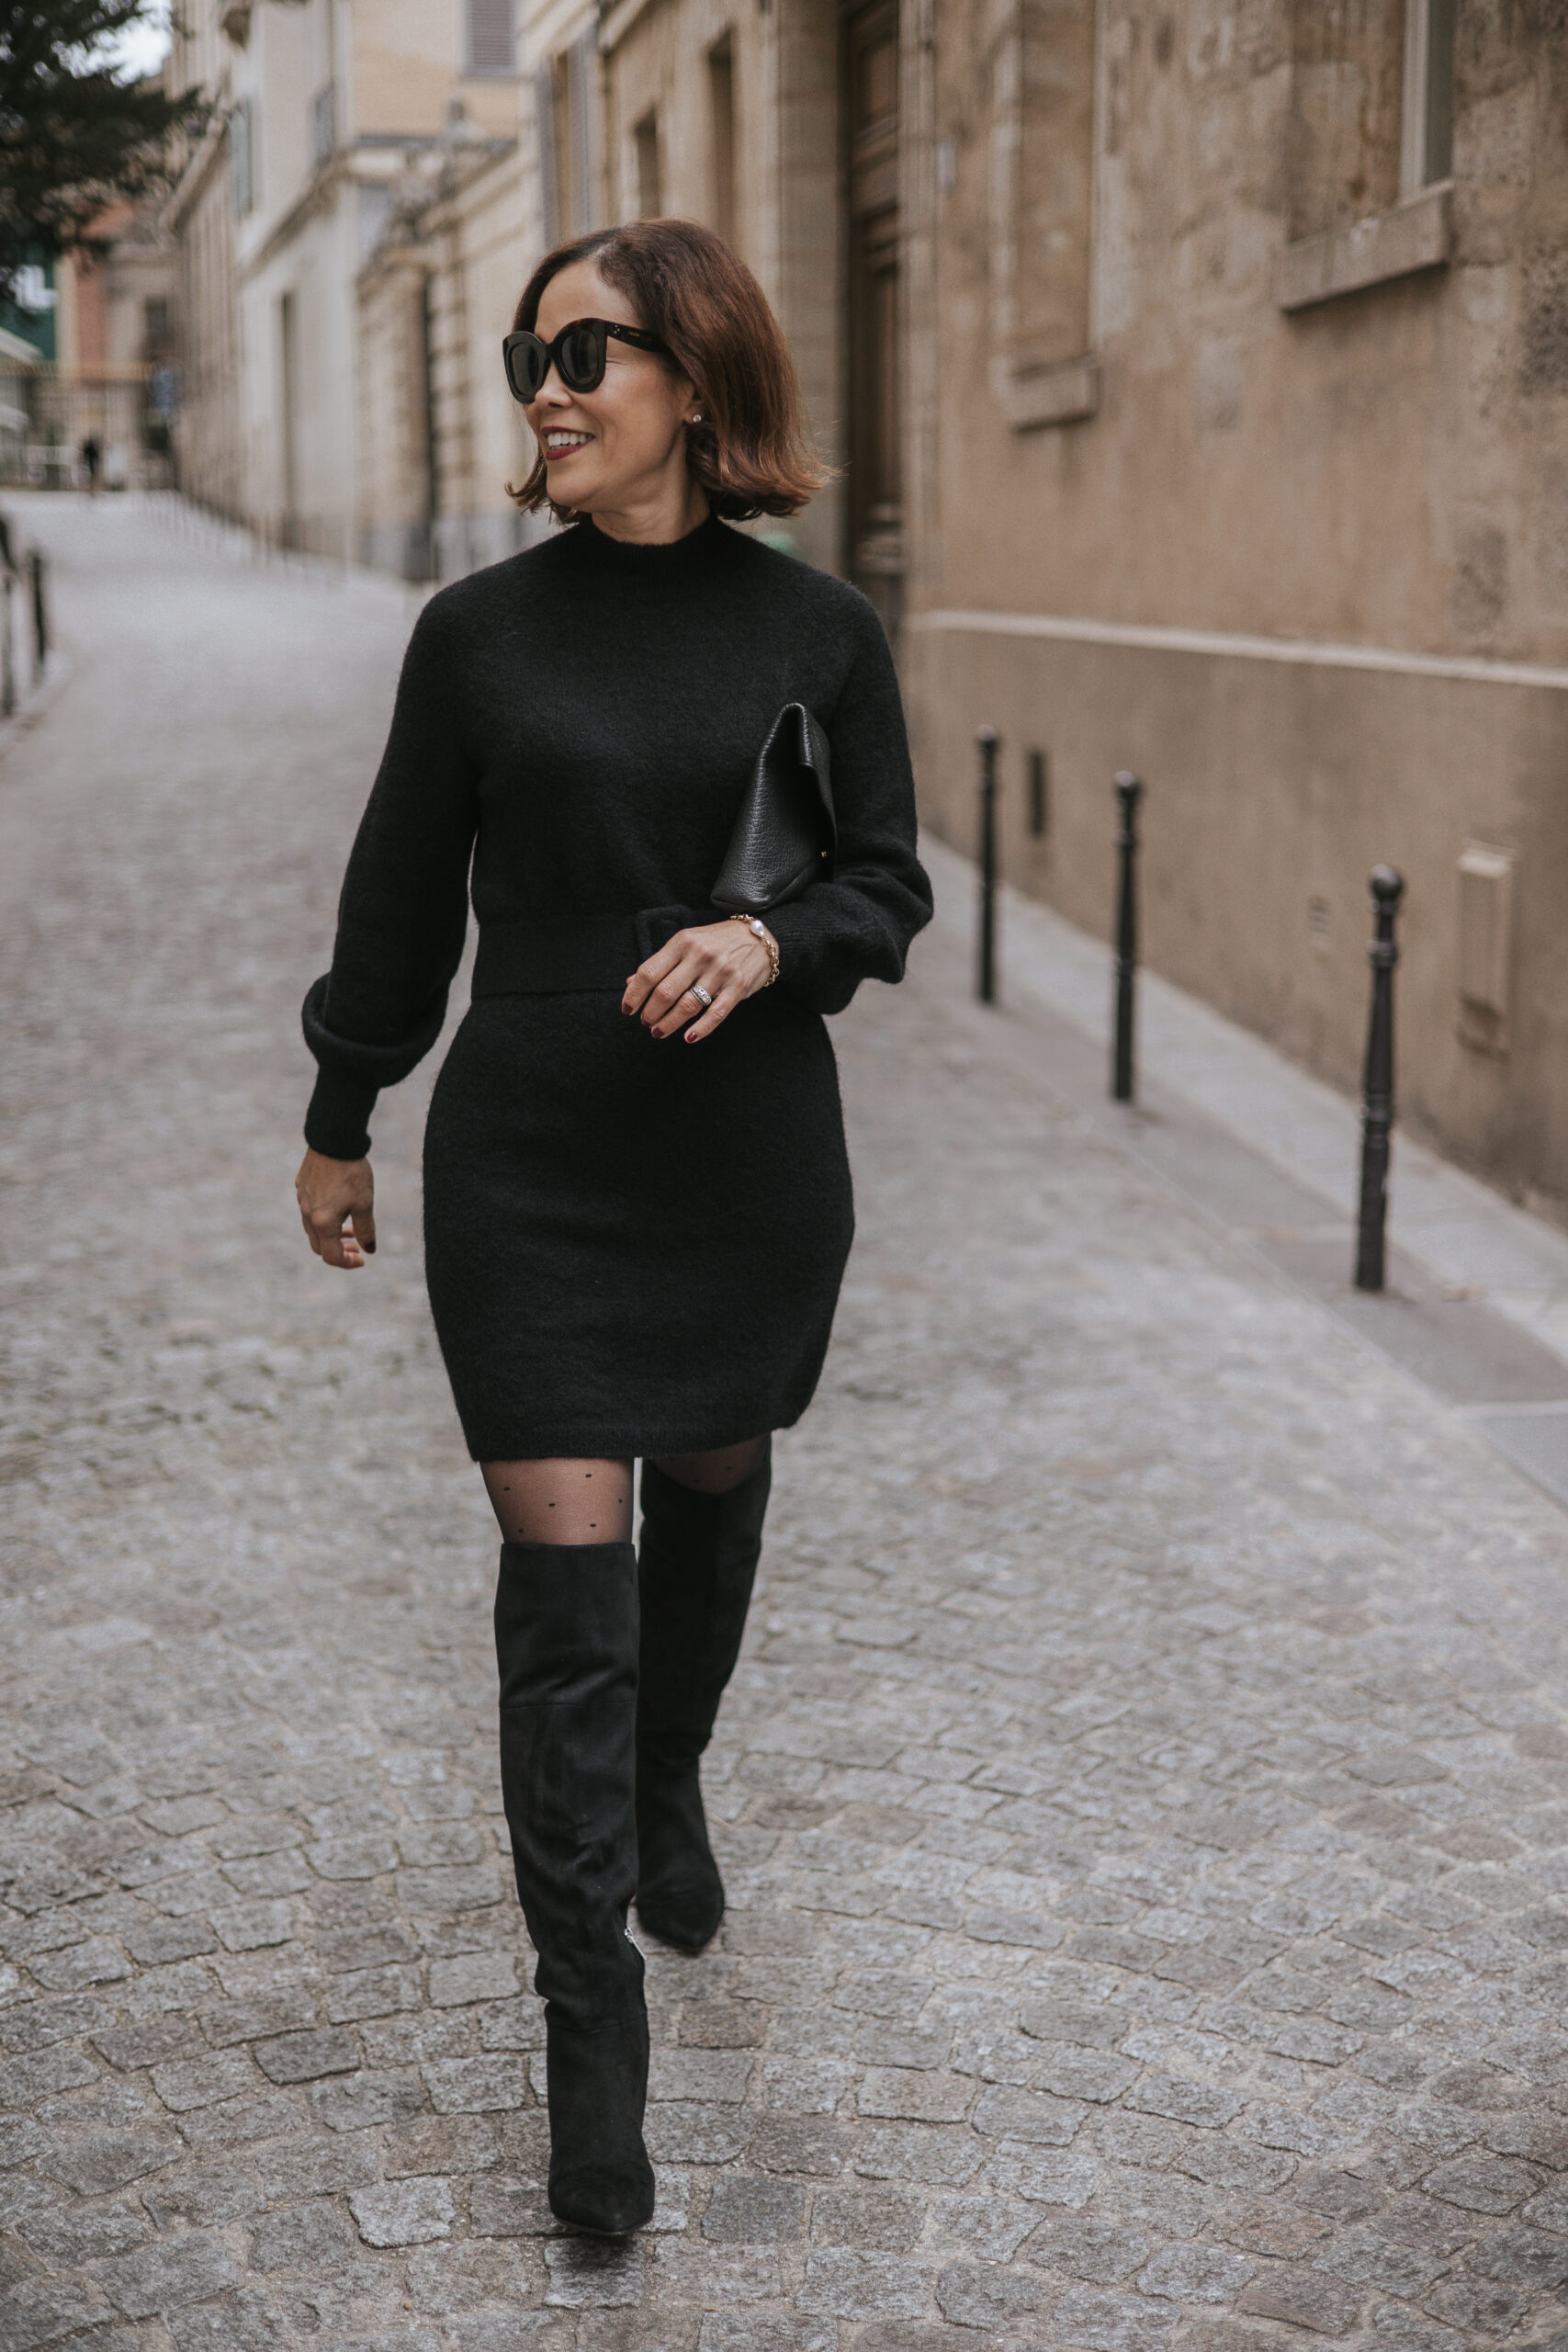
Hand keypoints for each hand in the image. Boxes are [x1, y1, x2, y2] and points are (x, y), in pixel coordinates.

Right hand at [296, 1147, 375, 1268]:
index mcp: (323, 1223)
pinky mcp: (301, 1186)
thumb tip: (369, 1249)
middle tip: (356, 1244)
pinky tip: (338, 1205)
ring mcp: (302, 1200)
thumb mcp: (365, 1204)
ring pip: (313, 1228)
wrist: (333, 1140)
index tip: (362, 1257)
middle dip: (338, 1250)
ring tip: (350, 1226)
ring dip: (330, 1234)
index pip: (331, 1256)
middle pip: (319, 1246)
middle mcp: (308, 1214)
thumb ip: (366, 1230)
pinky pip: (309, 1210)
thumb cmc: (351, 1172)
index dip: (347, 1263)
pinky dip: (323, 1218)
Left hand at [622, 920, 773, 1041]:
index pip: (649, 972)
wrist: (760, 937)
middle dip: (650, 1013)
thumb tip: (630, 983)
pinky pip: (716, 1013)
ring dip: (669, 1024)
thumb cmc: (717, 942)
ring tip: (658, 1032)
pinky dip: (701, 1028)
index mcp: (682, 942)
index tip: (627, 1009)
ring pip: (688, 1005)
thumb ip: (661, 963)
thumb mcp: (687, 943)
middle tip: (646, 1023)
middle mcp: (700, 955)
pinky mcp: (738, 986)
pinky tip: (688, 1037)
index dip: (634, 994)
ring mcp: (720, 971)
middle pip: (665, 992)